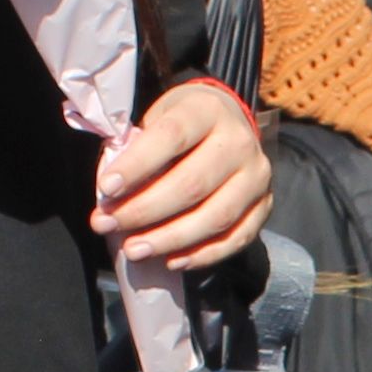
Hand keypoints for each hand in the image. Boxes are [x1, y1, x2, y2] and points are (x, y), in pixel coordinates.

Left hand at [94, 79, 268, 268]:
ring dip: (170, 239)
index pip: (172, 137)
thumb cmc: (180, 126)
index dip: (137, 165)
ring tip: (134, 250)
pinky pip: (236, 239)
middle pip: (192, 184)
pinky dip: (202, 255)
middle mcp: (240, 142)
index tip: (106, 189)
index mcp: (208, 111)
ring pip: (216, 217)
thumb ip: (137, 152)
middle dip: (144, 211)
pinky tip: (170, 261)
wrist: (227, 125)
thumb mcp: (156, 120)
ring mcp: (257, 177)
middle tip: (107, 225)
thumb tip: (111, 200)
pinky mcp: (265, 206)